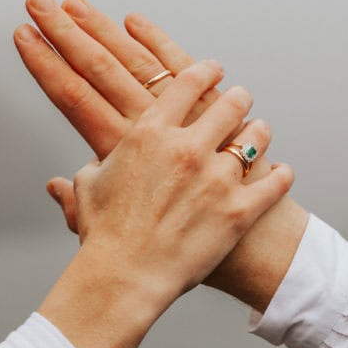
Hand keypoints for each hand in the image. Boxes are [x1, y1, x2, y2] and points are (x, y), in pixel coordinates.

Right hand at [38, 61, 293, 347]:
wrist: (125, 278)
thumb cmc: (104, 237)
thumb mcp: (88, 190)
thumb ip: (85, 173)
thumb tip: (64, 180)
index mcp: (151, 133)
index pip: (188, 83)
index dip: (206, 71)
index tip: (214, 69)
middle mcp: (188, 147)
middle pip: (229, 103)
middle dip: (238, 97)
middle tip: (242, 97)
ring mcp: (218, 178)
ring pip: (254, 137)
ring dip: (259, 131)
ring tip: (260, 130)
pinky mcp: (240, 210)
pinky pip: (273, 183)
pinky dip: (280, 175)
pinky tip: (283, 171)